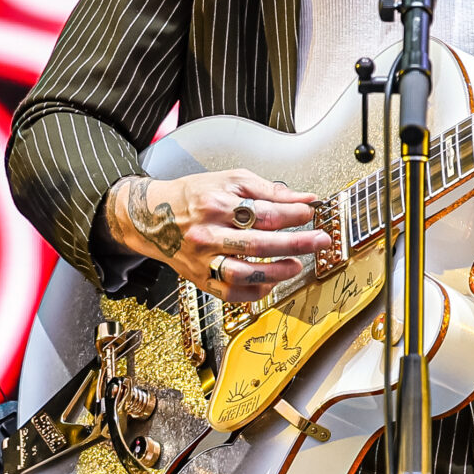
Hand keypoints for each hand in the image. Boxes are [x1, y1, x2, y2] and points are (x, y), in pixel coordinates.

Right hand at [101, 169, 328, 303]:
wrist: (153, 217)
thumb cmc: (195, 196)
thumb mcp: (229, 180)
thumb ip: (268, 190)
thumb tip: (303, 199)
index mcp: (217, 204)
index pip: (262, 212)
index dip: (292, 214)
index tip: (310, 213)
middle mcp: (209, 233)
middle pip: (258, 243)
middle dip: (295, 243)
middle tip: (320, 240)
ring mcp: (203, 259)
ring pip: (243, 273)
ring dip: (275, 272)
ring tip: (296, 266)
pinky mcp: (201, 278)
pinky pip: (230, 293)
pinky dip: (254, 291)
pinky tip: (271, 282)